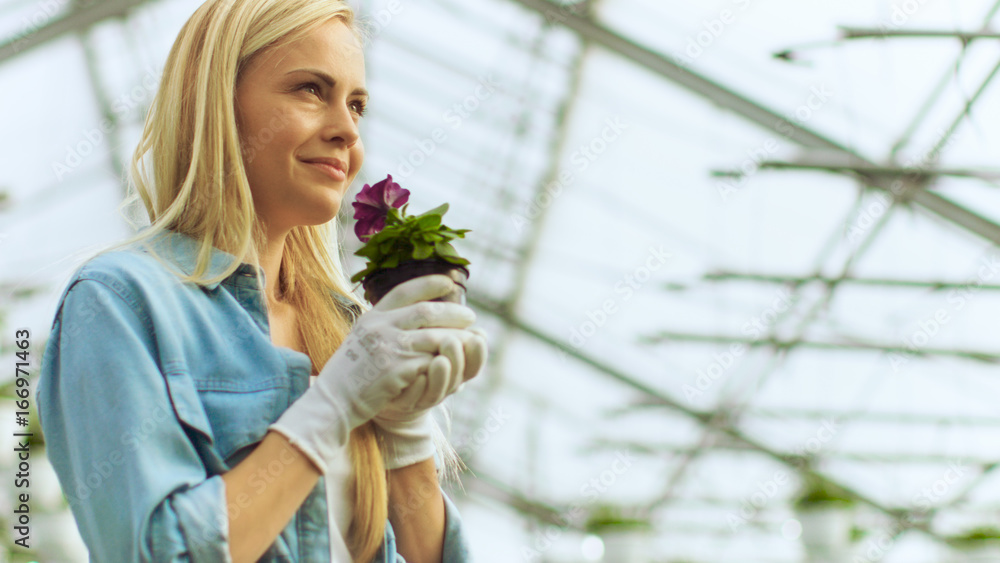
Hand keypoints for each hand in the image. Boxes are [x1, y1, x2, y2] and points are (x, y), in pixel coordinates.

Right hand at [267, 275, 474, 473]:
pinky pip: (430, 362)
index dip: (428, 284)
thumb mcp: (362, 338)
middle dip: (453, 313)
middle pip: (426, 312)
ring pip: (434, 337)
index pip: (404, 291)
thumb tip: (414, 312)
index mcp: (372, 317)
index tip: (448, 283)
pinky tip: (456, 361)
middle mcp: (380, 327)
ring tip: (470, 339)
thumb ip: (384, 325)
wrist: (333, 402)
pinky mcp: (396, 371)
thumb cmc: (350, 373)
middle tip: (470, 316)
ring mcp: (388, 349)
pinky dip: (446, 361)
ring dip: (457, 338)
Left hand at [373, 312, 487, 469]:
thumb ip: (442, 320)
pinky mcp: (402, 403)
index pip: (474, 363)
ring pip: (439, 390)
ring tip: (439, 361)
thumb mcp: (422, 332)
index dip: (479, 353)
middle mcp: (440, 383)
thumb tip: (463, 305)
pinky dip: (417, 389)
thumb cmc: (404, 352)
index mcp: (452, 366)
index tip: (479, 335)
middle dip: (459, 359)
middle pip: (459, 376)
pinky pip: (412, 399)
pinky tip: (417, 377)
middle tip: (452, 342)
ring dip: (442, 376)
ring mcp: (422, 395)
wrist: (377, 385)